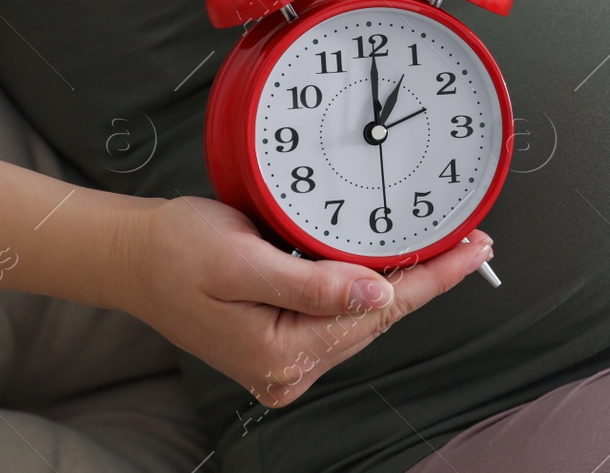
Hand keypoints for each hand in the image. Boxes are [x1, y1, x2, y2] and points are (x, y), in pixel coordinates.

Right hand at [118, 196, 493, 407]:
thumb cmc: (176, 253)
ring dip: (402, 281)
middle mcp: (288, 368)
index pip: (381, 309)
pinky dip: (368, 287)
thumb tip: (375, 293)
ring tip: (442, 247)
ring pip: (364, 317)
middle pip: (379, 316)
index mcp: (282, 353)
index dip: (435, 276)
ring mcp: (285, 362)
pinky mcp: (281, 343)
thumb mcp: (240, 259)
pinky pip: (342, 316)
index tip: (475, 249)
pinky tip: (389, 264)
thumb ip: (311, 284)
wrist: (134, 259)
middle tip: (470, 240)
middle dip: (427, 277)